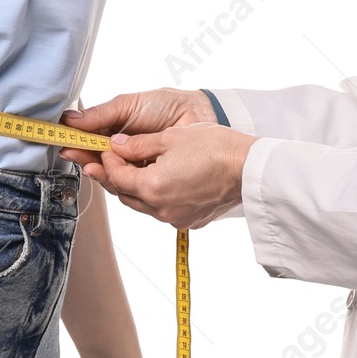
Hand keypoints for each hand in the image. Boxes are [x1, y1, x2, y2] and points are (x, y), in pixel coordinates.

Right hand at [59, 88, 215, 168]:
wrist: (200, 114)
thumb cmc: (168, 105)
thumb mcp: (130, 105)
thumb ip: (101, 115)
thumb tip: (70, 119)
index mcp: (117, 132)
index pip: (91, 142)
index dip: (78, 144)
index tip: (65, 144)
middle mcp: (125, 152)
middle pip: (99, 162)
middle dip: (86, 159)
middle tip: (75, 155)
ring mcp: (138, 168)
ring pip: (113, 177)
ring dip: (101, 171)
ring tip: (93, 163)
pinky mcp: (152, 181)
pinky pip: (132, 187)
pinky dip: (121, 181)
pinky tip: (114, 173)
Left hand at [76, 122, 256, 229]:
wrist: (249, 166)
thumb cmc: (216, 148)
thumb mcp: (170, 137)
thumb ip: (137, 144)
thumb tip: (118, 146)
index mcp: (152, 187)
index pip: (117, 176)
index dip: (108, 160)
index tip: (107, 148)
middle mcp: (161, 209)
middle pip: (126, 194)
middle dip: (117, 176)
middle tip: (111, 160)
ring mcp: (176, 217)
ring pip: (143, 204)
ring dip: (136, 187)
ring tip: (135, 168)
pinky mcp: (190, 220)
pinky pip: (164, 209)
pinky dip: (157, 196)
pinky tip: (161, 179)